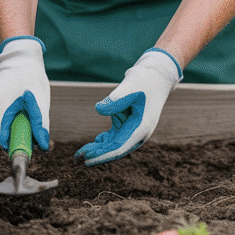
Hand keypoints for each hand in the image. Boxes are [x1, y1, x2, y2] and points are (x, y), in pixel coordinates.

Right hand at [0, 36, 50, 150]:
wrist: (19, 59)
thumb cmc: (31, 77)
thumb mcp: (39, 101)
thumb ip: (41, 124)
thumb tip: (43, 147)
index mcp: (0, 106)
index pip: (2, 138)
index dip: (15, 148)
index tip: (28, 151)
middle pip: (2, 136)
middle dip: (17, 139)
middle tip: (34, 133)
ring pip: (2, 129)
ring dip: (15, 129)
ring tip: (29, 116)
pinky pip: (1, 122)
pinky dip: (12, 122)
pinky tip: (21, 111)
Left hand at [75, 48, 181, 165]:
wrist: (156, 76)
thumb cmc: (144, 80)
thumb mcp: (130, 86)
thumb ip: (115, 99)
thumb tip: (99, 109)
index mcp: (141, 128)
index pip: (119, 147)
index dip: (102, 154)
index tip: (87, 157)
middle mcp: (139, 133)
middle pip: (116, 149)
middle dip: (98, 155)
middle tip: (78, 158)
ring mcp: (135, 130)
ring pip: (115, 145)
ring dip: (100, 149)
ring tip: (81, 153)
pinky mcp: (130, 124)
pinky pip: (116, 137)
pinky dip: (105, 140)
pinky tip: (96, 141)